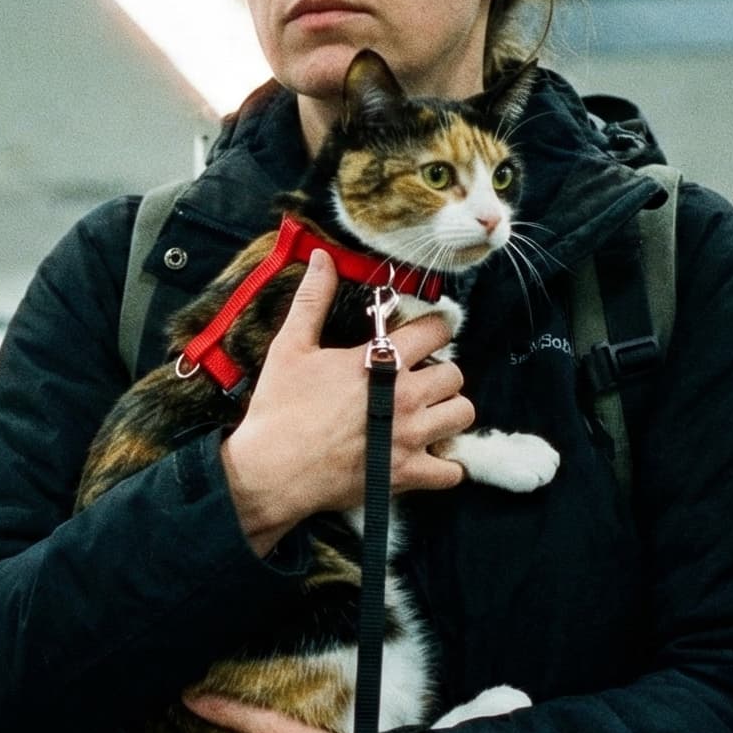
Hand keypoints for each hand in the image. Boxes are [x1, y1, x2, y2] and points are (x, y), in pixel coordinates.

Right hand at [222, 249, 473, 554]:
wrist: (269, 471)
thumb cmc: (278, 408)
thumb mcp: (290, 346)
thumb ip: (313, 299)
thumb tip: (322, 257)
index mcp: (380, 360)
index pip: (436, 331)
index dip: (434, 330)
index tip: (425, 338)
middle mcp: (404, 396)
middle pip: (456, 374)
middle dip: (441, 374)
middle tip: (418, 381)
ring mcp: (408, 437)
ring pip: (463, 415)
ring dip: (449, 413)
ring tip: (427, 415)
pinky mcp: (406, 474)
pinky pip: (452, 472)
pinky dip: (446, 466)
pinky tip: (429, 457)